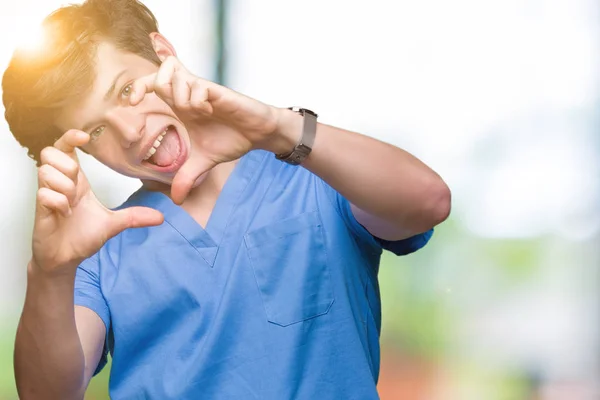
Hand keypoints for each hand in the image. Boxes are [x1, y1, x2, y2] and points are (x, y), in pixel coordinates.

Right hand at [32, 130, 163, 274]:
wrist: (66, 259)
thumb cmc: (82, 236)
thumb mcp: (114, 224)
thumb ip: (135, 217)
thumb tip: (161, 217)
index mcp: (77, 181)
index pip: (65, 148)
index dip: (70, 137)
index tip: (85, 137)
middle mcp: (60, 184)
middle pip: (50, 152)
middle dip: (66, 164)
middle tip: (77, 184)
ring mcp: (48, 196)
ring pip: (45, 171)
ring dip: (63, 184)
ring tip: (72, 202)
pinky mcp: (40, 210)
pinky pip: (44, 194)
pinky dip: (58, 202)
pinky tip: (66, 213)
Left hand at [129, 56, 285, 203]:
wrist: (258, 134)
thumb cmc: (231, 139)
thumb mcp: (203, 162)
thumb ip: (187, 177)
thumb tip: (176, 200)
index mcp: (180, 107)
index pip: (152, 84)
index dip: (138, 88)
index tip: (131, 105)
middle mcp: (189, 94)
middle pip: (159, 72)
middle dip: (147, 85)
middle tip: (149, 102)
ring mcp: (203, 91)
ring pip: (175, 76)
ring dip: (177, 96)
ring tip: (191, 113)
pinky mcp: (218, 92)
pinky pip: (198, 87)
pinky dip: (196, 101)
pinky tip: (207, 112)